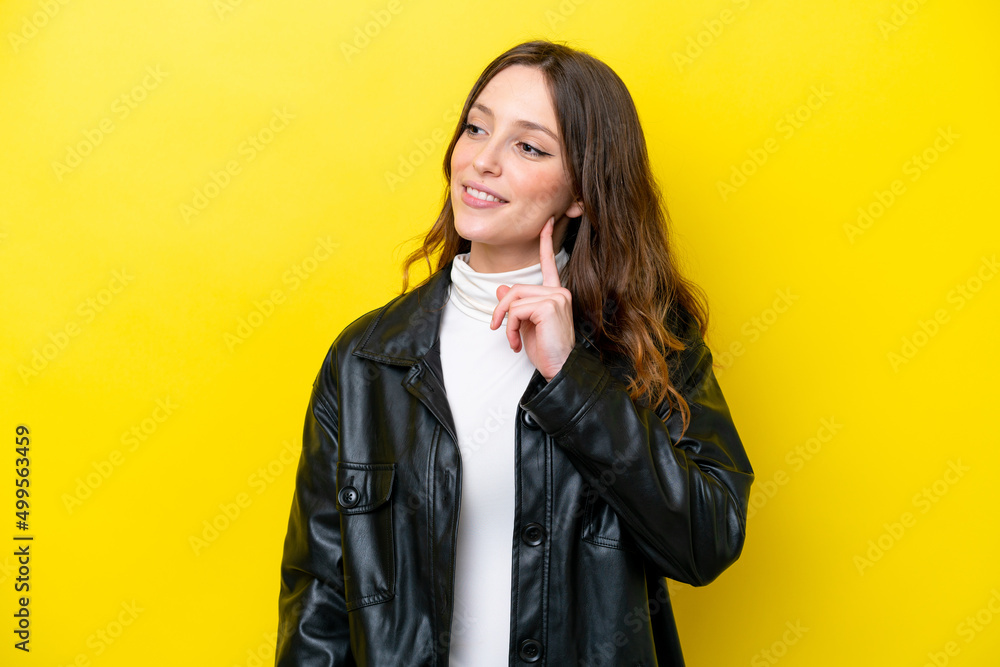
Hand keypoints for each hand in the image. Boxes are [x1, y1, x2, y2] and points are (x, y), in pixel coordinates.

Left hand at [490, 216, 575, 381]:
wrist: (559, 370)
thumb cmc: (547, 351)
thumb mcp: (525, 326)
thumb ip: (516, 305)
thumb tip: (502, 289)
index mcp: (556, 294)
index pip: (549, 264)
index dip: (546, 243)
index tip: (547, 223)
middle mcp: (560, 292)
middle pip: (516, 288)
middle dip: (501, 309)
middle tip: (497, 328)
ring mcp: (557, 297)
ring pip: (514, 299)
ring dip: (505, 321)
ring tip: (511, 339)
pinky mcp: (550, 306)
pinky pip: (516, 310)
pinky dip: (510, 327)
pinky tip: (516, 342)